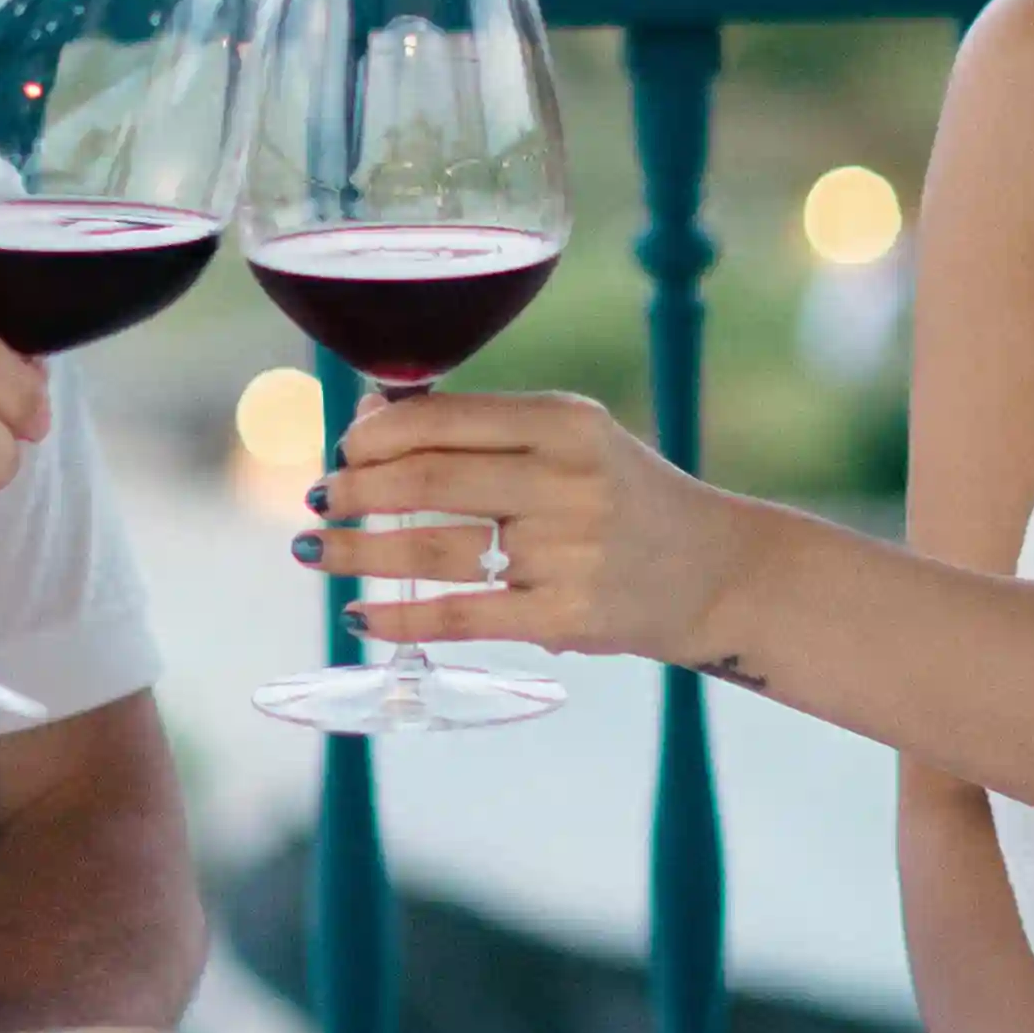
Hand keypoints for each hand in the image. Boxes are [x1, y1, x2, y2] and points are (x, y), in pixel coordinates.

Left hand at [311, 389, 750, 664]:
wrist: (715, 573)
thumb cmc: (621, 498)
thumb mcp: (570, 441)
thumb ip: (480, 427)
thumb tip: (371, 415)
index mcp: (566, 422)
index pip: (444, 418)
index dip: (375, 435)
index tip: (342, 449)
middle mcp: (568, 480)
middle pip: (429, 479)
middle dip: (356, 489)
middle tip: (319, 500)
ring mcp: (568, 552)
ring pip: (434, 547)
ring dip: (360, 551)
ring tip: (318, 551)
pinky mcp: (565, 618)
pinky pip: (461, 615)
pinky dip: (401, 616)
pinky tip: (360, 614)